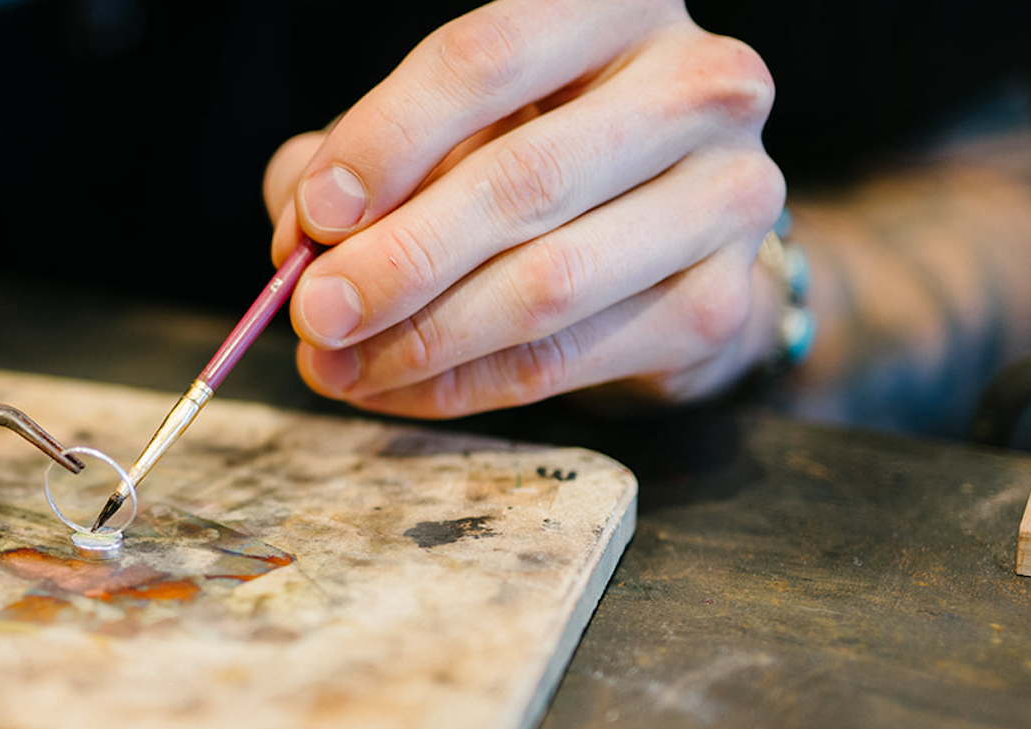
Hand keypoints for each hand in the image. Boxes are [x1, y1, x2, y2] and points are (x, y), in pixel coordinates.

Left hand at [263, 0, 784, 417]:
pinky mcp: (721, 299)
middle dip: (397, 262)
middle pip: (522, 181)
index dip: (386, 142)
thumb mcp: (443, 126)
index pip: (485, 58)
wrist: (668, 225)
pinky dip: (462, 385)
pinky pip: (566, 358)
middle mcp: (694, 83)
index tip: (314, 219)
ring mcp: (728, 194)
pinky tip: (396, 388)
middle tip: (314, 315)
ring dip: (421, 339)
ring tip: (335, 365)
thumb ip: (360, 156)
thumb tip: (303, 234)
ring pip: (547, 285)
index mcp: (614, 2)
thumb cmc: (532, 150)